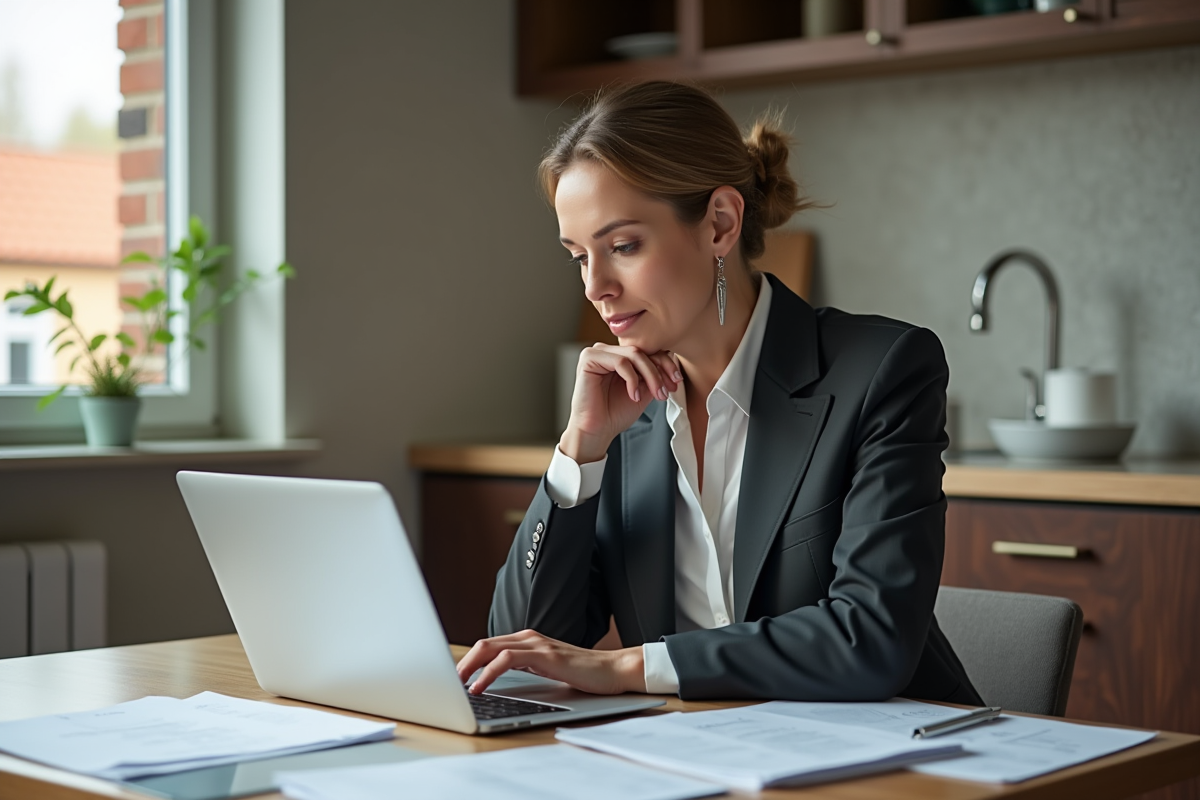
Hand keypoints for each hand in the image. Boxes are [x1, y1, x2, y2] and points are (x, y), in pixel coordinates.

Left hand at [456, 629, 645, 695]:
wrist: (613, 670)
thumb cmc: (583, 674)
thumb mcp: (547, 670)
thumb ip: (526, 669)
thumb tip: (497, 682)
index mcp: (528, 641)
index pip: (488, 646)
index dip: (467, 661)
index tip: (453, 678)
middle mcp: (529, 638)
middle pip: (483, 644)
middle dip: (461, 663)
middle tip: (446, 682)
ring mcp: (536, 644)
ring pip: (490, 648)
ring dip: (468, 667)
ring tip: (456, 686)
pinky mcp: (544, 655)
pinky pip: (506, 660)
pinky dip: (487, 674)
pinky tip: (479, 687)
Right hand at [561, 344, 681, 463]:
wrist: (596, 431)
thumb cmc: (614, 413)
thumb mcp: (644, 390)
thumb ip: (654, 374)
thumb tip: (672, 361)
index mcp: (619, 356)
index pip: (647, 350)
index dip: (666, 364)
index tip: (676, 382)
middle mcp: (608, 351)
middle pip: (642, 351)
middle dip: (659, 371)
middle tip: (666, 391)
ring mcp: (597, 352)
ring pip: (633, 354)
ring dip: (650, 376)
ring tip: (654, 395)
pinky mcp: (589, 358)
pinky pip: (620, 361)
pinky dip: (632, 379)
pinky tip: (634, 395)